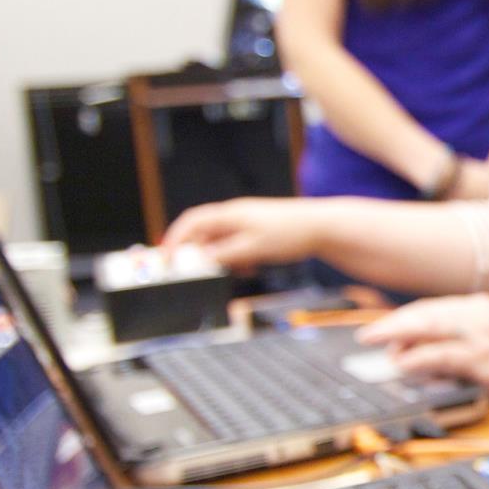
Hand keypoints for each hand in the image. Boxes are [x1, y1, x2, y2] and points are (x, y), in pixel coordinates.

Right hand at [162, 198, 319, 268]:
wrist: (322, 226)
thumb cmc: (290, 233)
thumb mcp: (253, 248)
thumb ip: (225, 254)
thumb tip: (200, 259)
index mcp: (230, 214)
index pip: (192, 222)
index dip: (175, 239)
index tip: (166, 259)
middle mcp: (235, 216)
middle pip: (203, 234)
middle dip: (198, 254)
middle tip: (195, 273)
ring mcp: (246, 223)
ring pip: (221, 242)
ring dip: (221, 259)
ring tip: (235, 271)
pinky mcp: (258, 232)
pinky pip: (237, 246)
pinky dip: (236, 259)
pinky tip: (248, 268)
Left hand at [359, 293, 488, 403]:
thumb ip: (459, 337)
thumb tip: (420, 350)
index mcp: (479, 306)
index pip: (431, 307)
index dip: (403, 318)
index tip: (383, 328)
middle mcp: (477, 314)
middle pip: (424, 314)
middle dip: (392, 325)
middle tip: (367, 336)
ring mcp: (480, 335)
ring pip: (428, 329)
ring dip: (398, 337)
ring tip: (378, 347)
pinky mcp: (482, 357)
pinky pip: (441, 355)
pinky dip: (418, 358)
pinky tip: (403, 364)